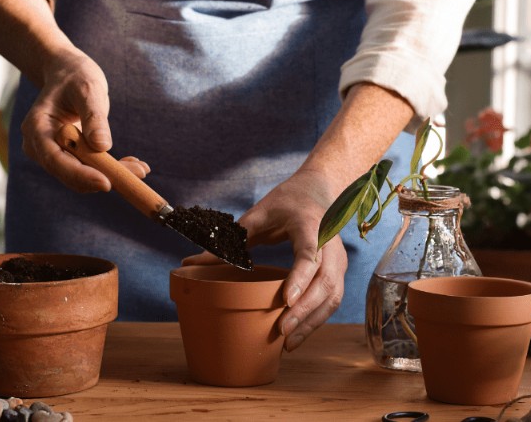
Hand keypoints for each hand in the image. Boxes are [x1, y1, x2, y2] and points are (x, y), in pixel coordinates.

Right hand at [19, 54, 149, 191]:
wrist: (67, 73)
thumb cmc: (75, 76)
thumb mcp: (87, 88)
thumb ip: (94, 117)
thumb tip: (102, 146)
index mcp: (37, 128)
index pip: (55, 160)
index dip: (80, 175)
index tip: (106, 183)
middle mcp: (40, 146)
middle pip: (70, 173)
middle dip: (104, 176)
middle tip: (138, 172)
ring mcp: (54, 153)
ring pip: (83, 174)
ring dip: (112, 175)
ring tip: (141, 168)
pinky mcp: (69, 156)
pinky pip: (90, 168)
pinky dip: (112, 169)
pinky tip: (134, 164)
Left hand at [183, 168, 346, 351]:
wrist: (318, 188)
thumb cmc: (287, 200)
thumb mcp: (257, 215)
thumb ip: (231, 239)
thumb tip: (192, 262)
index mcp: (309, 225)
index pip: (309, 254)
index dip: (299, 278)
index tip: (286, 300)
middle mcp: (329, 243)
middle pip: (324, 282)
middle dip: (304, 311)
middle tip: (281, 332)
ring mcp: (338, 258)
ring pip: (332, 295)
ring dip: (312, 321)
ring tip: (289, 343)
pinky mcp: (338, 270)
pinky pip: (332, 299)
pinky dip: (317, 318)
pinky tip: (298, 333)